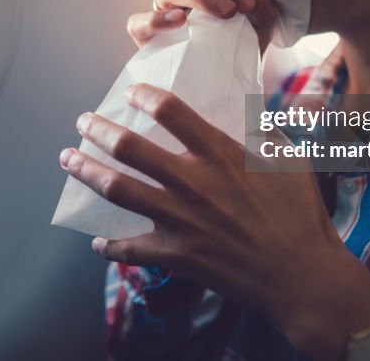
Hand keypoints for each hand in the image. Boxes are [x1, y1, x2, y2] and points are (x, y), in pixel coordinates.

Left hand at [59, 84, 369, 359]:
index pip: (170, 111)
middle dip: (98, 130)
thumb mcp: (288, 158)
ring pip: (118, 190)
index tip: (131, 92)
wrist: (302, 276)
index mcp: (221, 153)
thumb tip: (247, 110)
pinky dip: (111, 246)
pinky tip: (98, 242)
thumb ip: (261, 131)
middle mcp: (193, 182)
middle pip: (129, 148)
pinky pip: (131, 249)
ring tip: (68, 159)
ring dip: (86, 172)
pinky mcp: (178, 255)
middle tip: (83, 122)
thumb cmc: (301, 214)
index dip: (144, 96)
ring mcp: (181, 219)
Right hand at [126, 0, 278, 51]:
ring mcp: (161, 10)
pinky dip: (157, 19)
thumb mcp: (259, 28)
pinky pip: (139, 22)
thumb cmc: (240, 46)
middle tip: (244, 2)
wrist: (225, 81)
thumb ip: (263, 10)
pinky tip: (180, 21)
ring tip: (226, 13)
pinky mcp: (146, 36)